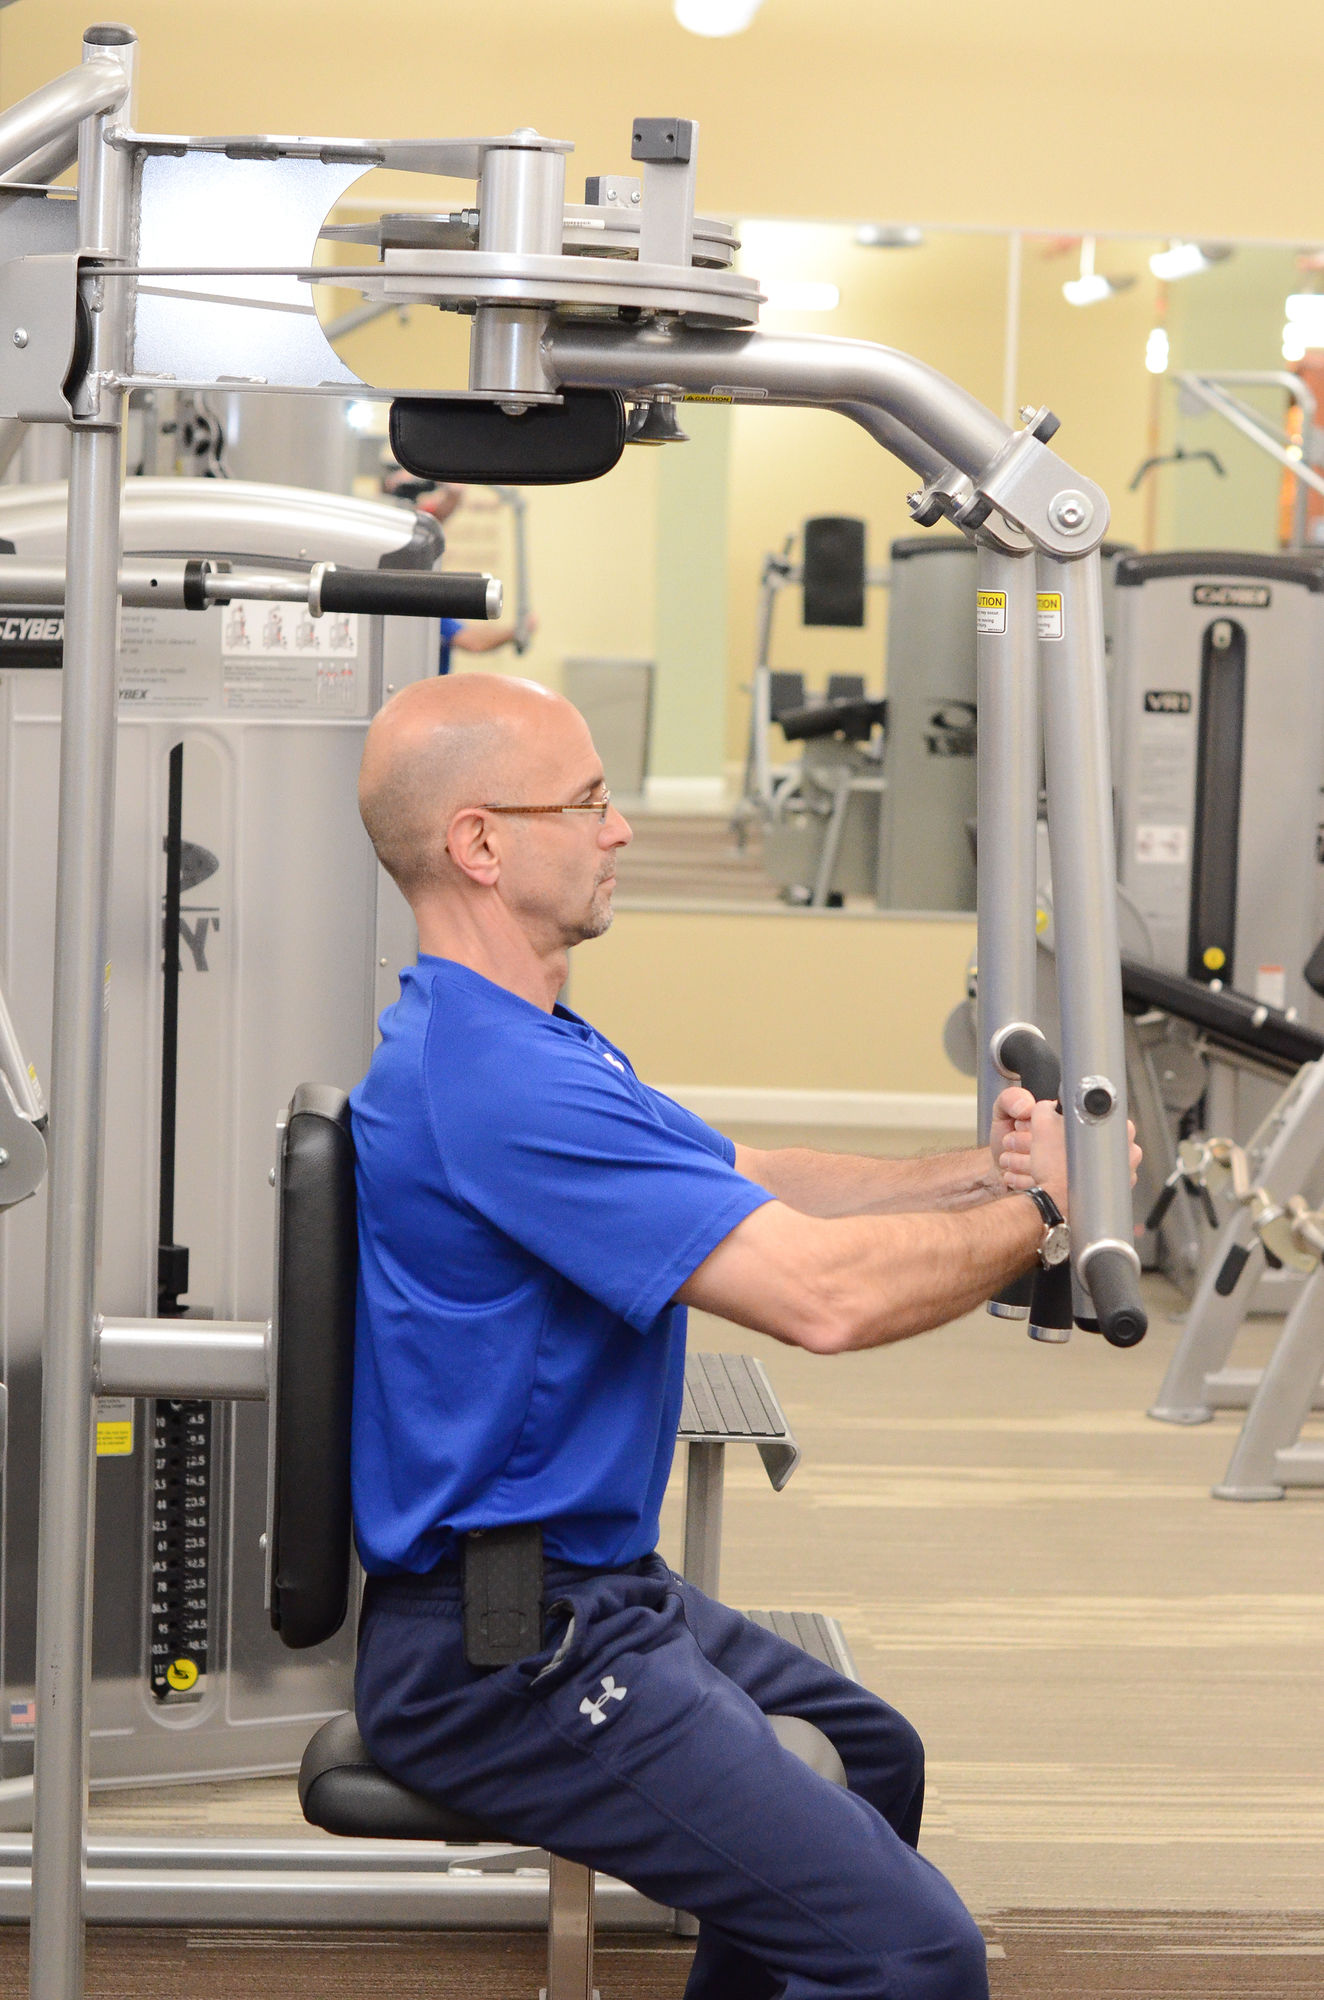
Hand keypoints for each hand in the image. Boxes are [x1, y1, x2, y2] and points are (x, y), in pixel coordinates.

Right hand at [993, 1083, 1142, 1209]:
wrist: (1055, 1203)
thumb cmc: (1054, 1169)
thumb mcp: (1041, 1124)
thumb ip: (1048, 1107)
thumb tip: (1051, 1106)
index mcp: (1117, 1127)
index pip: (1104, 1112)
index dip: (1085, 1116)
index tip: (1075, 1124)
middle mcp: (1130, 1149)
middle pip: (1109, 1133)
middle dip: (1092, 1135)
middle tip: (1073, 1142)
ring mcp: (1129, 1171)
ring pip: (1111, 1154)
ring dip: (1096, 1156)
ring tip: (1078, 1161)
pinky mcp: (1122, 1188)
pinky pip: (1111, 1174)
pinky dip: (1099, 1173)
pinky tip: (1083, 1174)